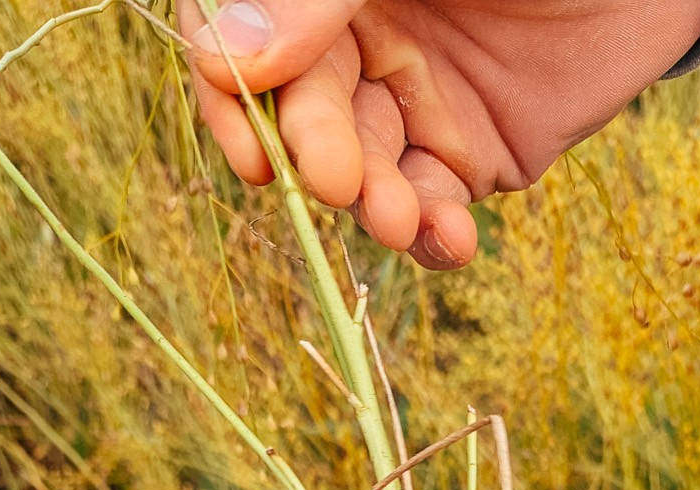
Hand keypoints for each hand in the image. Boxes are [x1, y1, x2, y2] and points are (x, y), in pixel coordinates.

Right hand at [183, 0, 699, 268]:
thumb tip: (225, 58)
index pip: (242, 43)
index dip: (233, 97)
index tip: (249, 140)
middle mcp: (357, 40)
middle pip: (302, 115)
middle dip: (315, 155)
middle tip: (339, 178)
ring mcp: (415, 102)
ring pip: (364, 173)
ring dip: (372, 207)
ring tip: (398, 218)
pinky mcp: (474, 156)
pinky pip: (433, 210)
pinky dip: (433, 238)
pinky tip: (449, 239)